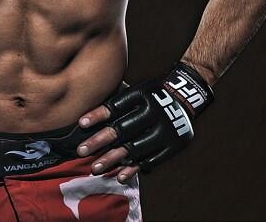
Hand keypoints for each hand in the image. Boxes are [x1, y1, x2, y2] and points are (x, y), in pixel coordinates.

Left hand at [75, 63, 213, 183]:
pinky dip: (134, 168)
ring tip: (94, 168)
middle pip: (123, 129)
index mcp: (144, 94)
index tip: (81, 124)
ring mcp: (167, 130)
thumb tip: (84, 118)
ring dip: (112, 159)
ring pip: (134, 148)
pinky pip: (151, 160)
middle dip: (99, 141)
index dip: (98, 115)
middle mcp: (156, 112)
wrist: (185, 97)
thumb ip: (116, 99)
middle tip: (81, 151)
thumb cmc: (148, 95)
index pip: (116, 106)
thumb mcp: (136, 89)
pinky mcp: (174, 146)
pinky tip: (119, 176)